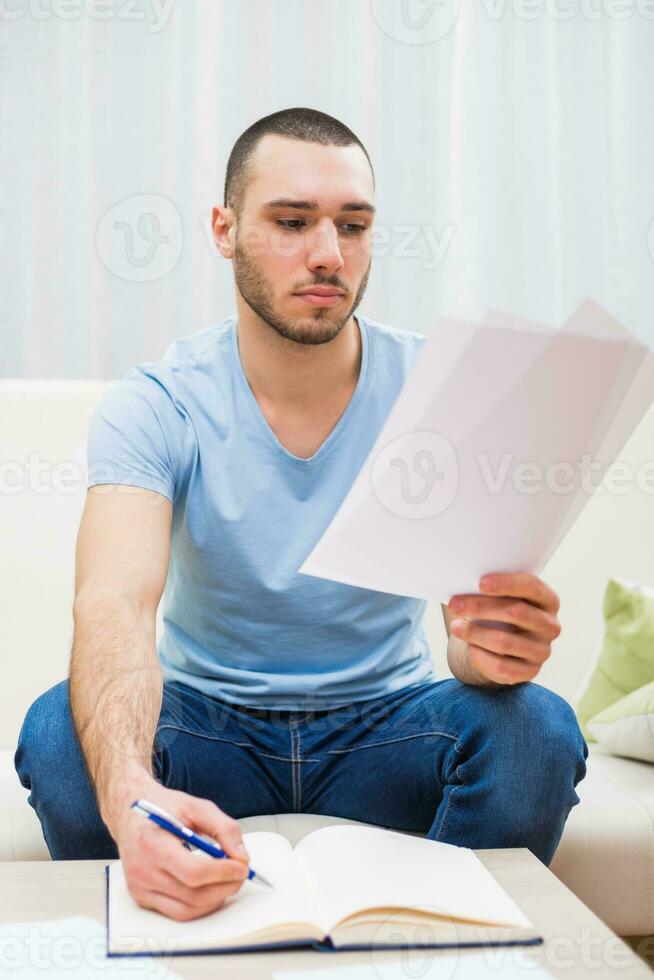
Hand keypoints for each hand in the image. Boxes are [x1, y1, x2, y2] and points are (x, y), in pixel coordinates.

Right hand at [113, 781, 250, 921]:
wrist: (129, 813)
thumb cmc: (164, 808)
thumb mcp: (197, 807)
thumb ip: (224, 828)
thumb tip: (242, 856)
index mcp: (154, 844)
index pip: (193, 872)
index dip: (223, 873)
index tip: (242, 866)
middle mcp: (143, 870)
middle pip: (192, 896)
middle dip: (225, 888)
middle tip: (241, 874)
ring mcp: (140, 888)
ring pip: (186, 911)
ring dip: (214, 900)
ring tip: (228, 882)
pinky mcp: (141, 898)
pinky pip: (176, 912)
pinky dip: (199, 905)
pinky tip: (209, 888)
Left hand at [447, 573, 560, 685]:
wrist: (500, 646)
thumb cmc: (497, 612)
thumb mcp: (499, 598)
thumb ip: (491, 589)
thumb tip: (463, 582)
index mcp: (548, 600)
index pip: (532, 587)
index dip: (507, 584)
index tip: (480, 583)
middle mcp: (550, 626)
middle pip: (516, 613)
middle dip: (480, 607)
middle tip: (454, 604)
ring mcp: (542, 651)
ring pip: (505, 642)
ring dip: (474, 633)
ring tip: (455, 627)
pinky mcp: (530, 672)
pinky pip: (501, 666)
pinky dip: (479, 656)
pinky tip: (468, 647)